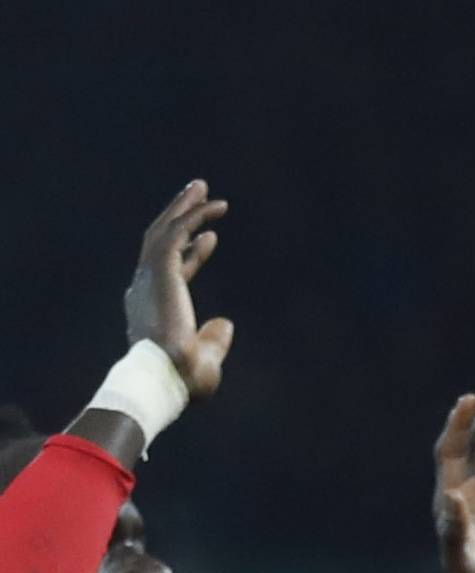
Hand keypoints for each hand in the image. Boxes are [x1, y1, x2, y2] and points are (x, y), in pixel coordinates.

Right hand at [124, 181, 232, 399]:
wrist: (162, 377)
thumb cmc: (180, 380)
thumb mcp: (204, 360)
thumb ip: (214, 340)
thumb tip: (226, 323)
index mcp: (150, 308)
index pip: (171, 272)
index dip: (191, 253)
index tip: (211, 239)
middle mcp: (145, 287)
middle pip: (161, 242)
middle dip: (180, 217)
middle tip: (197, 195)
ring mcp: (150, 276)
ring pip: (166, 230)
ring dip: (184, 207)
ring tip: (203, 187)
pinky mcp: (160, 269)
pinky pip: (177, 232)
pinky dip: (194, 216)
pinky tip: (215, 206)